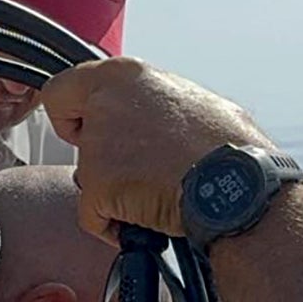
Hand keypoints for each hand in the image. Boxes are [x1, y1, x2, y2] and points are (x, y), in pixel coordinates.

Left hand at [40, 57, 272, 241]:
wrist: (238, 185)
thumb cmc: (230, 146)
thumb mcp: (191, 100)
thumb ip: (153, 103)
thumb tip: (153, 117)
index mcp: (125, 75)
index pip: (64, 88)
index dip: (72, 113)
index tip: (84, 128)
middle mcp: (103, 104)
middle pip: (70, 133)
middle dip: (91, 153)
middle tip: (126, 167)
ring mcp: (96, 146)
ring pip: (86, 177)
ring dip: (113, 191)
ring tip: (156, 193)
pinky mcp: (97, 186)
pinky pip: (93, 216)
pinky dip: (115, 226)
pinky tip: (148, 219)